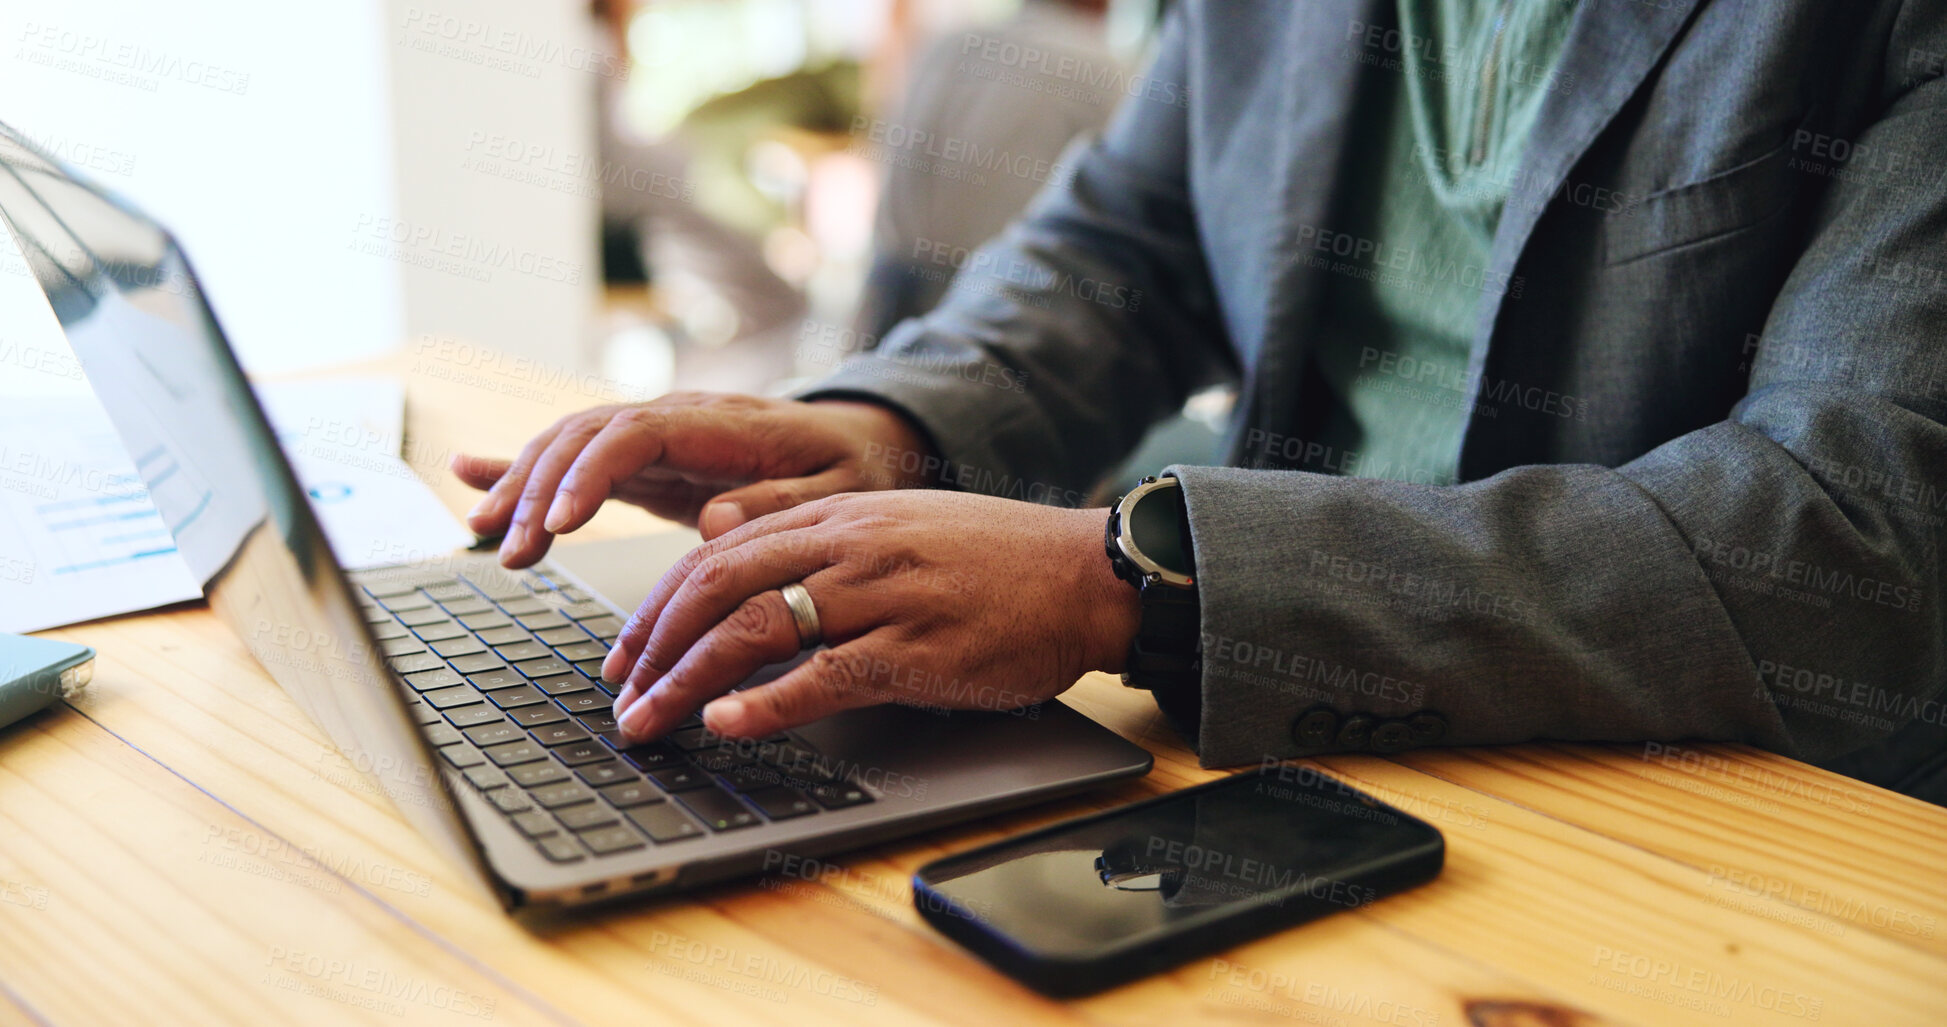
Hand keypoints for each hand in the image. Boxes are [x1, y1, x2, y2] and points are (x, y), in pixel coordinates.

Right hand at [450, 393, 932, 567]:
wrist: (859, 440)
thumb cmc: (851, 467)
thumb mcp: (837, 492)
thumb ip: (780, 504)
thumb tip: (715, 518)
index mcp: (719, 425)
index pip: (634, 435)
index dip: (589, 474)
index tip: (560, 523)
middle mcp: (675, 420)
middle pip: (586, 439)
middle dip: (541, 491)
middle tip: (515, 552)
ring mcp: (654, 436)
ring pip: (569, 447)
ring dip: (525, 487)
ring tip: (491, 536)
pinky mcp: (643, 460)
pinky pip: (575, 457)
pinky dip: (520, 464)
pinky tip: (467, 474)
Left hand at [599, 491, 1141, 742]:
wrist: (1084, 573)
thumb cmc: (996, 559)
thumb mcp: (898, 527)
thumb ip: (822, 542)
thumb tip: (742, 569)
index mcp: (839, 516)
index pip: (719, 552)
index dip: (658, 604)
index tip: (627, 650)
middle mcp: (849, 548)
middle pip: (717, 585)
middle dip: (652, 643)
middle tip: (619, 691)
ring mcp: (882, 597)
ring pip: (755, 629)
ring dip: (685, 679)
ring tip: (649, 720)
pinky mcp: (917, 651)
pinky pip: (824, 676)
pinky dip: (765, 704)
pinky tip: (726, 724)